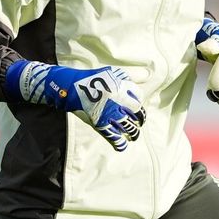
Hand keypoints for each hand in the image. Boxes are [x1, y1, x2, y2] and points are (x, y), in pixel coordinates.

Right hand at [7, 60, 146, 151]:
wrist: (71, 87)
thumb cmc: (91, 78)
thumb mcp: (112, 72)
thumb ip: (129, 75)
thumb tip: (147, 74)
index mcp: (122, 88)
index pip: (139, 97)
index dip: (139, 102)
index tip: (137, 106)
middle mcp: (119, 102)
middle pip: (137, 114)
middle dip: (140, 120)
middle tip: (139, 123)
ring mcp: (110, 114)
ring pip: (129, 128)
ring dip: (133, 133)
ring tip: (134, 136)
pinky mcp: (101, 124)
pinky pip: (114, 137)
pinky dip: (120, 144)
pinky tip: (122, 146)